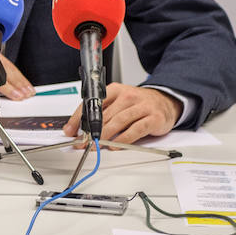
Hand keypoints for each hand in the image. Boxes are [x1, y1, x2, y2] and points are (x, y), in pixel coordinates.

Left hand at [62, 83, 180, 144]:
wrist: (165, 101)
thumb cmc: (138, 104)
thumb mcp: (118, 102)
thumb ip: (102, 113)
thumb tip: (81, 129)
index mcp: (115, 90)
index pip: (91, 103)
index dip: (78, 118)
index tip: (70, 130)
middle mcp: (127, 96)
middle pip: (104, 115)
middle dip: (90, 131)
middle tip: (82, 142)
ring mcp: (141, 106)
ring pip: (118, 122)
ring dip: (105, 135)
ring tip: (96, 145)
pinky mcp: (153, 118)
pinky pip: (135, 130)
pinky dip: (123, 139)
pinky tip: (115, 145)